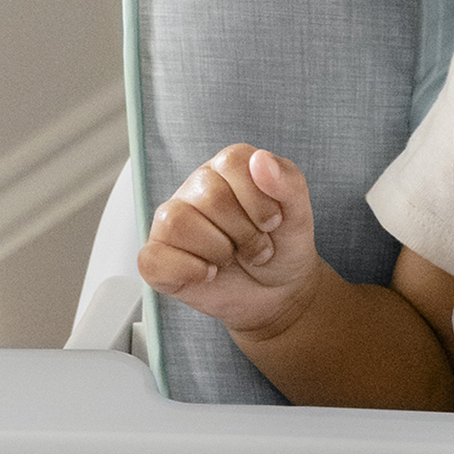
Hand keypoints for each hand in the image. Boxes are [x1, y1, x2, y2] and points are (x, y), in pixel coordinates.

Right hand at [140, 145, 324, 341]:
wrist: (278, 293)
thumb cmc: (282, 247)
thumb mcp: (299, 214)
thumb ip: (289, 182)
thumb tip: (261, 160)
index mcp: (226, 170)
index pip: (231, 162)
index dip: (259, 199)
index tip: (272, 222)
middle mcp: (194, 190)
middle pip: (209, 197)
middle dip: (245, 232)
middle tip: (256, 247)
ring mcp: (171, 222)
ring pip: (177, 222)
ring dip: (219, 250)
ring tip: (233, 258)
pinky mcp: (158, 258)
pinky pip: (153, 259)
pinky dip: (190, 271)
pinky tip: (209, 273)